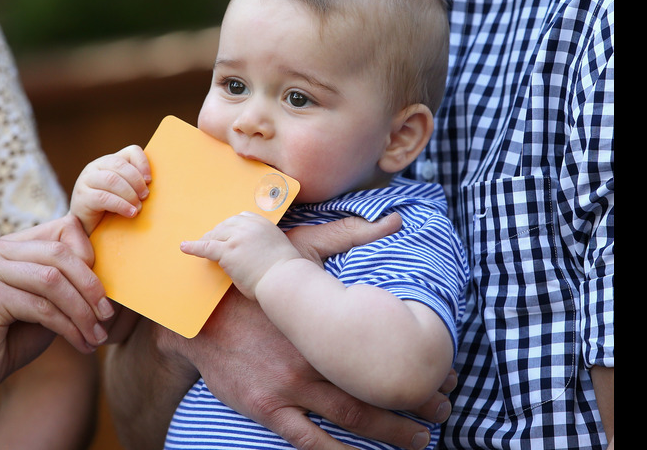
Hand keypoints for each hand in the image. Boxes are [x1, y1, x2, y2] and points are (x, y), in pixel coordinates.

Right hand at [0, 214, 113, 402]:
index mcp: (10, 243)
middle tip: (108, 315)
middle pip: (60, 253)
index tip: (105, 292)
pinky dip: (68, 327)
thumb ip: (69, 281)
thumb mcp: (48, 302)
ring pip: (53, 280)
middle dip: (91, 286)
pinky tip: (81, 344)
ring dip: (82, 311)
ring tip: (96, 334)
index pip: (64, 228)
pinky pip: (41, 307)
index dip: (91, 256)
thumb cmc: (12, 336)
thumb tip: (113, 269)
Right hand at [71, 144, 151, 233]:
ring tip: (138, 208)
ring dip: (129, 194)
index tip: (150, 181)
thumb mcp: (124, 192)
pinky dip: (121, 205)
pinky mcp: (82, 197)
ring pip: (111, 180)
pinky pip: (103, 198)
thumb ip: (135, 184)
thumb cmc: (109, 208)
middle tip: (145, 196)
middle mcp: (96, 166)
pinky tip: (130, 213)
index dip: (143, 163)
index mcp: (110, 161)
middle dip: (136, 181)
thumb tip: (153, 184)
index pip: (131, 151)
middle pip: (120, 165)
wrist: (85, 226)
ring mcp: (86, 180)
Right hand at [178, 212, 455, 449]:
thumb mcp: (300, 249)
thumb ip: (349, 235)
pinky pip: (307, 439)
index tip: (448, 372)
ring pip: (350, 419)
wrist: (198, 314)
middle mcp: (312, 359)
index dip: (420, 365)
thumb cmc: (253, 280)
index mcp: (324, 322)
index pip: (384, 349)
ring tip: (419, 441)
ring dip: (389, 433)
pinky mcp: (267, 407)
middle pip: (375, 391)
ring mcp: (289, 388)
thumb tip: (396, 218)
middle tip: (445, 411)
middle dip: (415, 406)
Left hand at [180, 211, 301, 298]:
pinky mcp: (227, 251)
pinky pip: (206, 247)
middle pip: (225, 225)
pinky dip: (193, 247)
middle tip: (211, 242)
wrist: (285, 279)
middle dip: (217, 234)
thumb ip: (264, 242)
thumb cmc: (284, 270)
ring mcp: (237, 238)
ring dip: (208, 241)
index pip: (240, 218)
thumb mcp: (277, 247)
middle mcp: (249, 226)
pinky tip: (184, 247)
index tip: (226, 233)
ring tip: (200, 247)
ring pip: (215, 235)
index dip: (231, 227)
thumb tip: (253, 251)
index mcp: (262, 222)